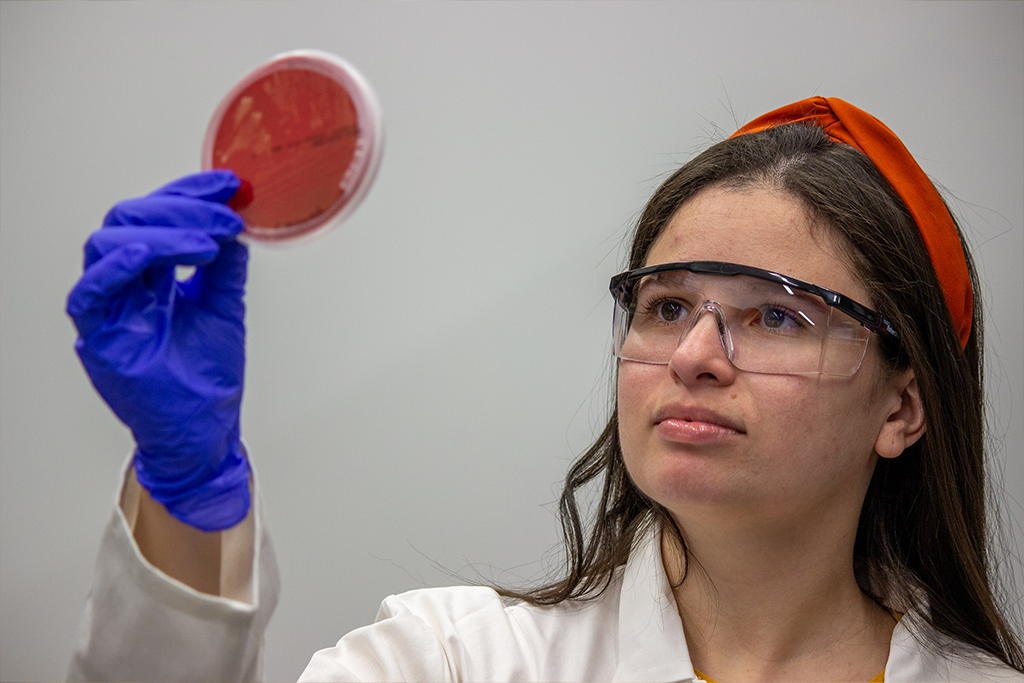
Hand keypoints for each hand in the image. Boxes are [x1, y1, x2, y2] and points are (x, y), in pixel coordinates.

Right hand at [67, 171, 251, 530]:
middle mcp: (126, 286)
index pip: (156, 215)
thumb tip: (237, 222)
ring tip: (206, 243)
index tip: (228, 185)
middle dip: (180, 207)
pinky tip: (147, 254)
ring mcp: (110, 311)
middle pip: (129, 219)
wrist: (204, 431)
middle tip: (225, 216)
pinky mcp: (100, 339)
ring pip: (106, 244)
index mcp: (151, 275)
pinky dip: (115, 267)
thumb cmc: (205, 379)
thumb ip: (225, 267)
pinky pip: (89, 295)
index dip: (188, 192)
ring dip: (160, 232)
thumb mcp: (224, 308)